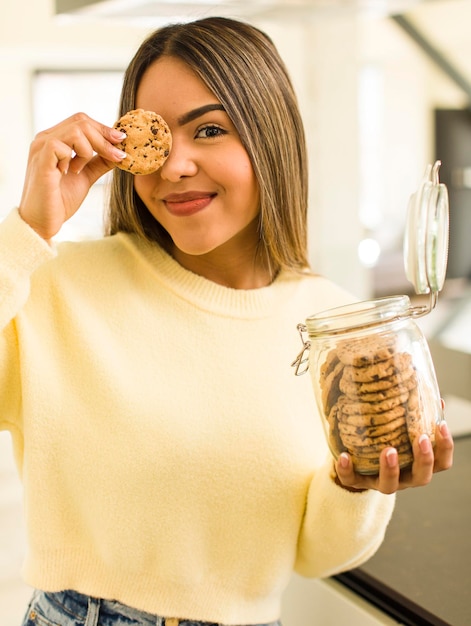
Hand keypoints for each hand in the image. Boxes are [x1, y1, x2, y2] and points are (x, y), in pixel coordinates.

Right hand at [18, 112, 126, 239]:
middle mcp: (46, 138)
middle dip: (104, 138)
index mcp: (55, 139)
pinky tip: (68, 173)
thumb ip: (99, 163)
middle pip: (81, 121)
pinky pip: (60, 146)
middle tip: (118, 155)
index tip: (122, 140)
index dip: (104, 129)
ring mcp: (41, 148)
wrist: (43, 222)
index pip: (82, 121)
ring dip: (88, 150)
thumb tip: (119, 152)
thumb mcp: (86, 176)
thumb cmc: (60, 200)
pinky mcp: (40, 160)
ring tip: (80, 170)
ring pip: (75, 130)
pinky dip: (73, 158)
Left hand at [334, 419, 453, 494]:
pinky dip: (347, 470)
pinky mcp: (358, 483)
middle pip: (422, 477)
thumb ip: (418, 417)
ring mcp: (381, 482)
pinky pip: (351, 481)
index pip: (441, 463)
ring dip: (390, 469)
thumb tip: (436, 399)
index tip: (440, 425)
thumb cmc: (389, 441)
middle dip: (424, 459)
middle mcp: (404, 478)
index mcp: (418, 466)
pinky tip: (344, 456)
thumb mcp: (403, 431)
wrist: (361, 465)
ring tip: (388, 450)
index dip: (445, 447)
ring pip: (390, 485)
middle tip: (421, 439)